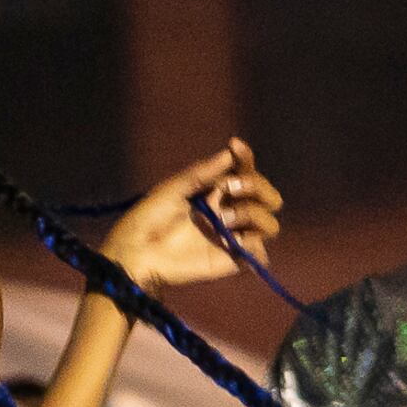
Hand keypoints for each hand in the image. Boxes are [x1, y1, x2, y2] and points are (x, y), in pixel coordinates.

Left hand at [97, 141, 283, 291]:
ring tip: (224, 219)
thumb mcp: (172, 188)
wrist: (137, 253)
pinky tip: (232, 239)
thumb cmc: (149, 218)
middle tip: (230, 187)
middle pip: (268, 197)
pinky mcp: (232, 260)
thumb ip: (202, 172)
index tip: (235, 146)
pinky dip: (253, 245)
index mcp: (217, 192)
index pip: (245, 171)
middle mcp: (230, 212)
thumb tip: (229, 153)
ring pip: (269, 224)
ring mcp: (233, 236)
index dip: (245, 158)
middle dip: (257, 186)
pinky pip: (259, 254)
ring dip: (252, 214)